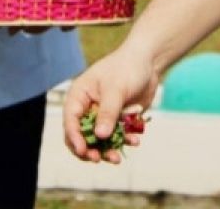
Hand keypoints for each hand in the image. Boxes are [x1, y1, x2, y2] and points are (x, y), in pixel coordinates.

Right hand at [63, 43, 159, 163]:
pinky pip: (117, 135)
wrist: (149, 61)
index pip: (70, 120)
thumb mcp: (116, 89)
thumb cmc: (127, 68)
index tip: (83, 151)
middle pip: (82, 135)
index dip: (75, 138)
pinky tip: (135, 141)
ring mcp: (103, 114)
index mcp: (79, 96)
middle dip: (90, 149)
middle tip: (100, 158)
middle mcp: (88, 107)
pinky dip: (124, 140)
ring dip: (107, 149)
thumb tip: (100, 136)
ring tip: (118, 158)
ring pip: (100, 139)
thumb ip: (108, 112)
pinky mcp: (118, 119)